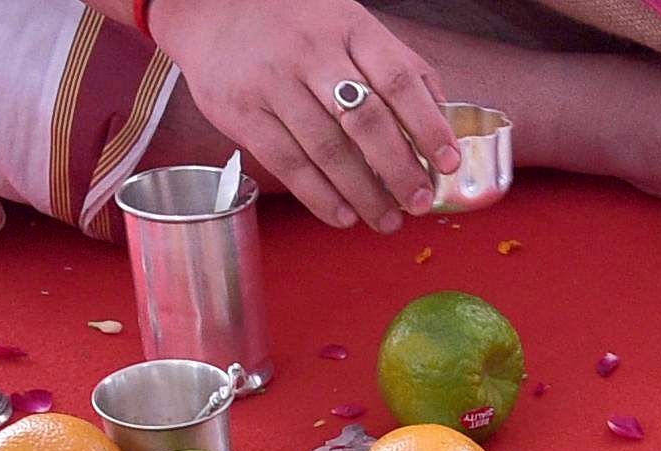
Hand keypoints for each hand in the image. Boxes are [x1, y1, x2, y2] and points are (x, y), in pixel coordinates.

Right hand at [146, 0, 462, 232]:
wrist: (212, 7)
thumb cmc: (295, 24)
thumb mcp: (349, 25)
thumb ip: (394, 65)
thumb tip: (439, 118)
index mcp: (349, 28)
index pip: (397, 80)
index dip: (428, 125)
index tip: (449, 162)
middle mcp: (311, 52)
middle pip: (365, 120)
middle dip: (399, 169)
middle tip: (419, 202)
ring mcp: (273, 82)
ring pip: (327, 148)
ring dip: (363, 193)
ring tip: (387, 219)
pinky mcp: (242, 111)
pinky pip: (288, 163)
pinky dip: (320, 196)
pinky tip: (343, 215)